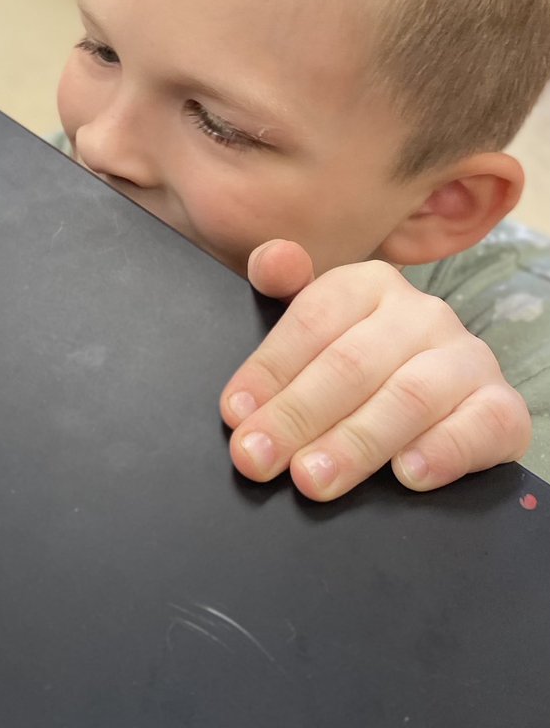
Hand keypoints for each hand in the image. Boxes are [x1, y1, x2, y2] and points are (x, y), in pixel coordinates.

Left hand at [220, 240, 530, 500]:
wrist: (441, 394)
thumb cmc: (357, 359)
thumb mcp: (314, 321)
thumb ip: (283, 285)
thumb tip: (274, 259)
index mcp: (369, 283)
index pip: (312, 322)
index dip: (270, 370)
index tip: (236, 413)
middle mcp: (422, 314)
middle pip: (352, 364)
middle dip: (297, 415)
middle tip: (258, 458)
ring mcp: (466, 359)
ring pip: (409, 398)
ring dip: (356, 442)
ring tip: (312, 478)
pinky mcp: (501, 407)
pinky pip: (482, 425)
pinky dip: (444, 451)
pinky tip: (408, 474)